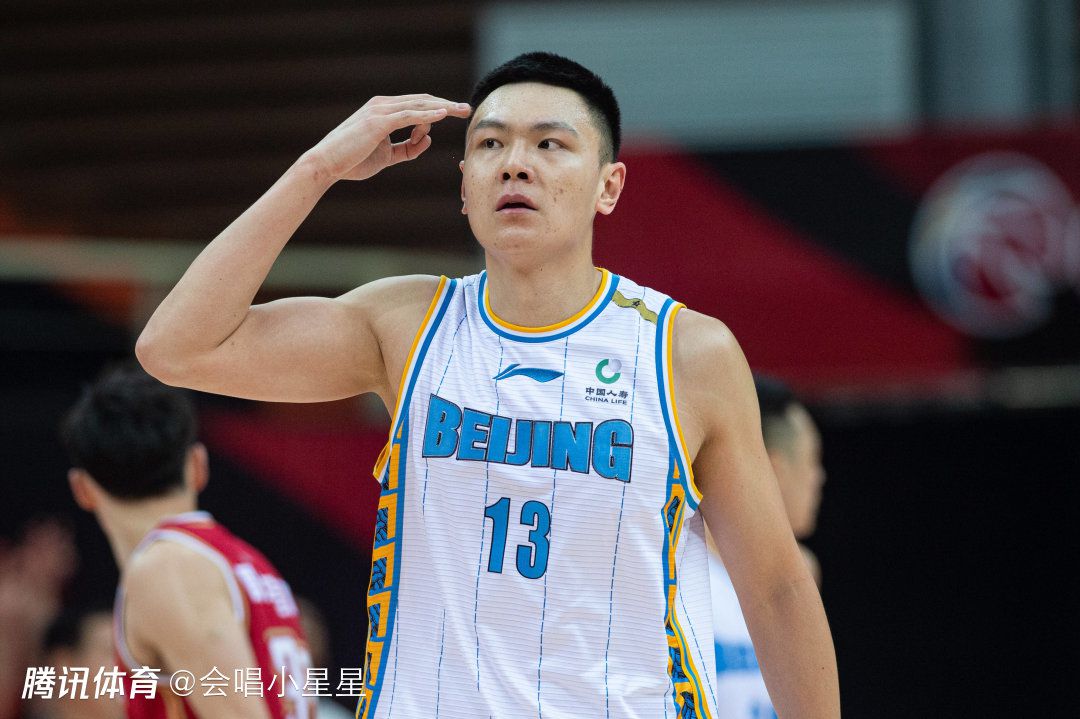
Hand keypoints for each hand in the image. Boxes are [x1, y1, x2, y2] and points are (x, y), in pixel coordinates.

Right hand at [306, 94, 470, 181]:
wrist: (325, 165)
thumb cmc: (352, 161)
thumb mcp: (386, 156)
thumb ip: (407, 148)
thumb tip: (427, 138)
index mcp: (383, 111)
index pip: (416, 105)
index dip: (437, 110)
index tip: (454, 117)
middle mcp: (382, 105)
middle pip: (421, 100)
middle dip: (446, 104)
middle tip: (467, 109)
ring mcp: (379, 111)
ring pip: (418, 105)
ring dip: (442, 107)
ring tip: (462, 111)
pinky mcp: (377, 122)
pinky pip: (408, 115)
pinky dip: (427, 114)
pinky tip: (443, 115)